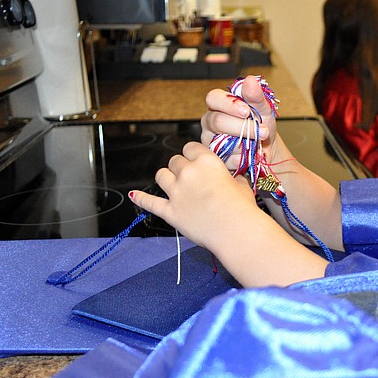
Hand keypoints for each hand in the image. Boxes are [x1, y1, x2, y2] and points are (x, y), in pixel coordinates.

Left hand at [129, 141, 260, 251]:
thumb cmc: (242, 208)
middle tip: (190, 178)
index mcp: (207, 161)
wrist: (235, 230)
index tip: (198, 161)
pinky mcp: (170, 211)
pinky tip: (134, 196)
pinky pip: (149, 202)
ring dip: (166, 178)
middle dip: (181, 167)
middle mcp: (188, 173)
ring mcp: (176, 192)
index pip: (191, 147)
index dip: (194, 154)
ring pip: (161, 175)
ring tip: (172, 184)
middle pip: (175, 160)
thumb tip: (233, 181)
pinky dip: (141, 199)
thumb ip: (234, 179)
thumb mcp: (242, 186)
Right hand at [201, 76, 283, 170]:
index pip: (213, 98)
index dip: (229, 104)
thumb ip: (256, 96)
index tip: (246, 111)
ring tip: (259, 143)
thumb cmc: (262, 124)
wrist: (268, 148)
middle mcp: (210, 121)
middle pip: (217, 121)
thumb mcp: (263, 109)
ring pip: (222, 141)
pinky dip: (243, 156)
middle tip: (264, 131)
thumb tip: (250, 80)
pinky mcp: (216, 156)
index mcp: (219, 104)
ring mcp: (210, 139)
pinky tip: (251, 154)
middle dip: (243, 127)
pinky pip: (226, 157)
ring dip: (246, 143)